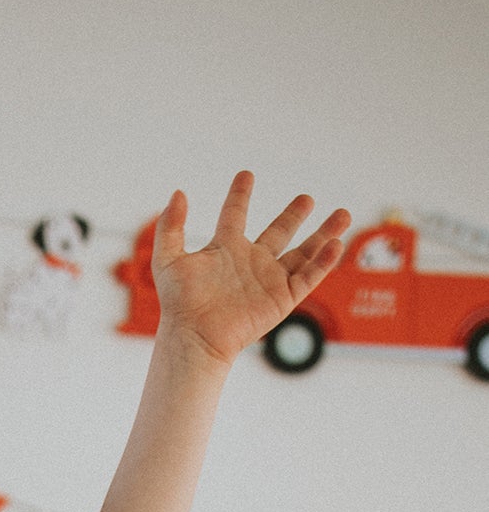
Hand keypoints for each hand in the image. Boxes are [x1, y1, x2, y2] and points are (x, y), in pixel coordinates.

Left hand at [151, 171, 349, 366]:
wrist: (195, 336)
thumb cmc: (179, 304)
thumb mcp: (168, 260)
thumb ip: (171, 226)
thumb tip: (178, 193)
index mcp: (225, 250)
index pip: (235, 215)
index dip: (240, 195)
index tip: (246, 175)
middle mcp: (250, 263)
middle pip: (279, 233)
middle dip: (294, 215)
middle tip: (306, 199)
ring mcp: (268, 281)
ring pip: (303, 253)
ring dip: (323, 235)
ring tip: (342, 214)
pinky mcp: (282, 299)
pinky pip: (308, 277)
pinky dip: (324, 262)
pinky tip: (336, 244)